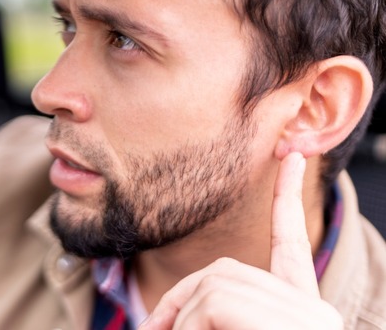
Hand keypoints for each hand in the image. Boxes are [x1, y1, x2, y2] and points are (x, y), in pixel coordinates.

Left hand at [139, 152, 342, 329]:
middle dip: (180, 298)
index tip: (293, 157)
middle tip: (154, 328)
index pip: (291, 243)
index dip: (287, 197)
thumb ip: (207, 308)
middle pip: (224, 269)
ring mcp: (308, 318)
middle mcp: (314, 310)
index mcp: (299, 307)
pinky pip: (212, 304)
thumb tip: (156, 319)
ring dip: (182, 320)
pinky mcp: (292, 325)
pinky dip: (188, 327)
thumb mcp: (220, 328)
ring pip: (212, 286)